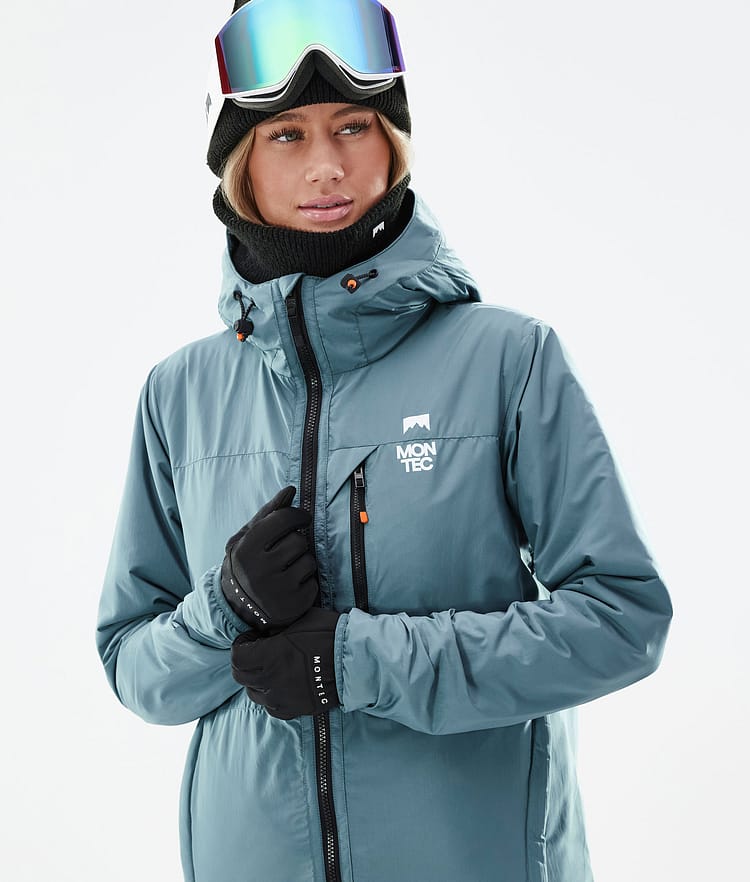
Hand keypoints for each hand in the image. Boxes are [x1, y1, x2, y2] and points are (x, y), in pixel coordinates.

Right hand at [221, 486, 317, 632]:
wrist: (236, 606)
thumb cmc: (247, 562)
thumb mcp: (248, 537)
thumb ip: (270, 513)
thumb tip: (290, 490)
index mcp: (245, 550)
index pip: (283, 519)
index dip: (298, 515)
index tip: (302, 518)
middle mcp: (259, 572)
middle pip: (298, 540)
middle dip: (296, 542)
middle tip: (284, 552)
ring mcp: (276, 592)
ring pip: (309, 561)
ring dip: (303, 562)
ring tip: (286, 569)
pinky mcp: (293, 606)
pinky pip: (314, 584)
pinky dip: (306, 582)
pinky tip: (290, 586)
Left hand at [231, 607, 341, 718]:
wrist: (356, 660)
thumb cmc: (331, 633)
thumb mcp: (301, 619)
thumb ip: (278, 626)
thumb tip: (264, 631)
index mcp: (271, 655)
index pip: (237, 657)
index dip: (241, 645)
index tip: (251, 638)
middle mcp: (272, 679)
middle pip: (241, 676)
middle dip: (245, 662)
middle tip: (256, 653)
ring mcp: (283, 698)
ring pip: (254, 694)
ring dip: (257, 681)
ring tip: (270, 669)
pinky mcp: (296, 709)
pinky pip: (272, 708)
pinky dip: (272, 697)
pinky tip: (282, 685)